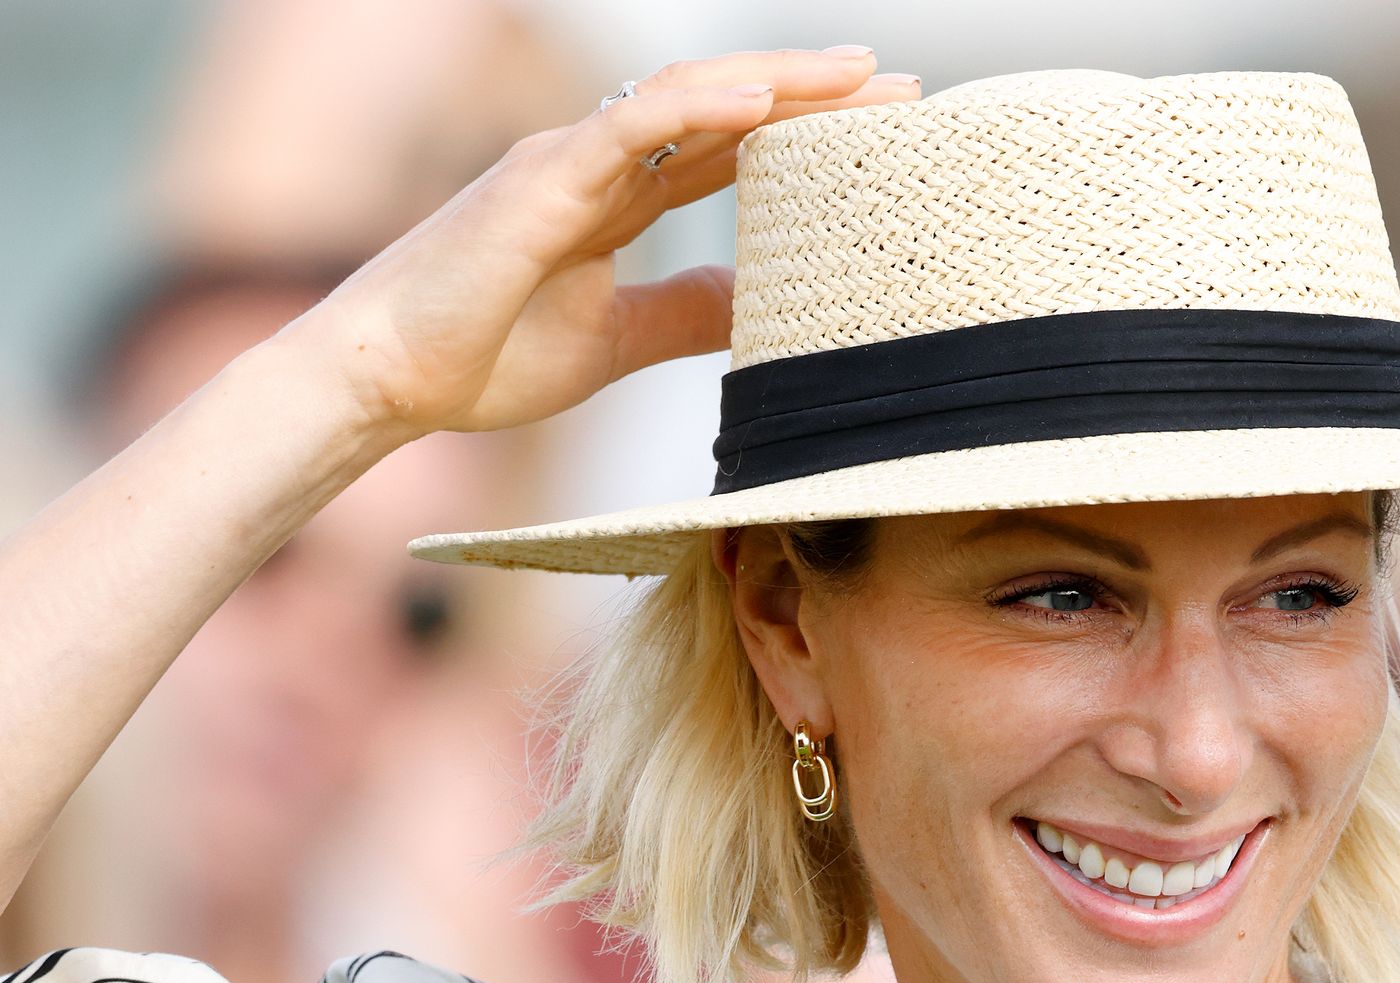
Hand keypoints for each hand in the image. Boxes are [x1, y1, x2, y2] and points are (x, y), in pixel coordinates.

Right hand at [303, 46, 917, 439]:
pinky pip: (631, 128)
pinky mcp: (539, 182)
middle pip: (726, 111)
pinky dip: (700, 108)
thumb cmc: (482, 358)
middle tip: (905, 89)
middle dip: (815, 94)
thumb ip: (683, 313)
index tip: (885, 134)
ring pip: (689, 97)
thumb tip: (753, 306)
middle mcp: (599, 165)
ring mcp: (569, 163)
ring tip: (859, 76)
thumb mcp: (616, 339)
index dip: (805, 135)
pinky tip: (765, 101)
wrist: (388, 383)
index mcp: (617, 200)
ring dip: (778, 81)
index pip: (730, 151)